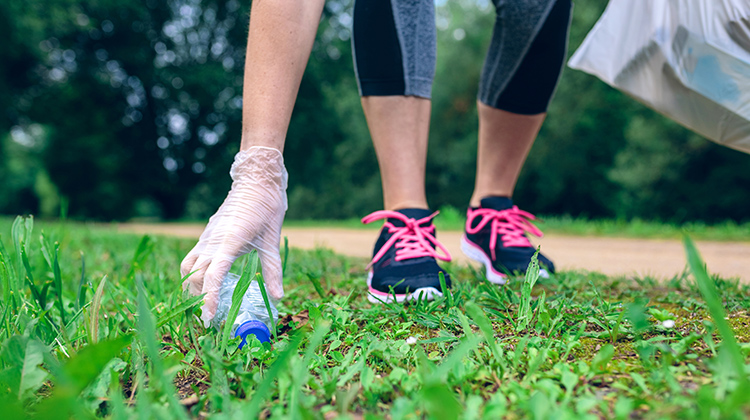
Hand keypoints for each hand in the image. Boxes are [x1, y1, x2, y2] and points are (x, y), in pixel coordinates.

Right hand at [180, 146, 287, 326]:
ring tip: (203, 303)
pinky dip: (194, 273)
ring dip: (191, 286)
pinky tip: (206, 283)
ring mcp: (207, 237)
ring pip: (188, 267)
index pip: (212, 277)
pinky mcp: (207, 234)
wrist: (256, 180)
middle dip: (197, 299)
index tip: (209, 318)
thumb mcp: (272, 241)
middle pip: (194, 276)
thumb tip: (279, 297)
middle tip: (208, 319)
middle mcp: (212, 241)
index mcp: (229, 243)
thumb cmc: (267, 208)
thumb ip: (273, 270)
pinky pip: (192, 258)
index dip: (209, 299)